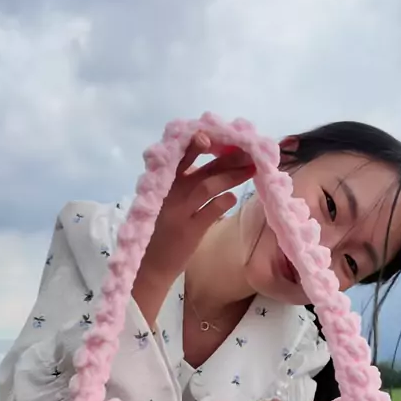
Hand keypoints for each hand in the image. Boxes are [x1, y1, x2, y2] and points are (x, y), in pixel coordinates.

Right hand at [132, 132, 254, 324]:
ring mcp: (180, 212)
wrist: (149, 265)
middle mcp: (171, 193)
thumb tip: (214, 165)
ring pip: (208, 185)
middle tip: (249, 150)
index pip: (182, 155)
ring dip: (232, 175)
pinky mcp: (189, 232)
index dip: (200, 143)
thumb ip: (183, 182)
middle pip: (203, 168)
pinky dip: (223, 202)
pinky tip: (232, 197)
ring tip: (251, 169)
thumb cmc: (160, 231)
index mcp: (165, 183)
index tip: (219, 135)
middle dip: (229, 157)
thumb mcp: (165, 201)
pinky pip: (210, 212)